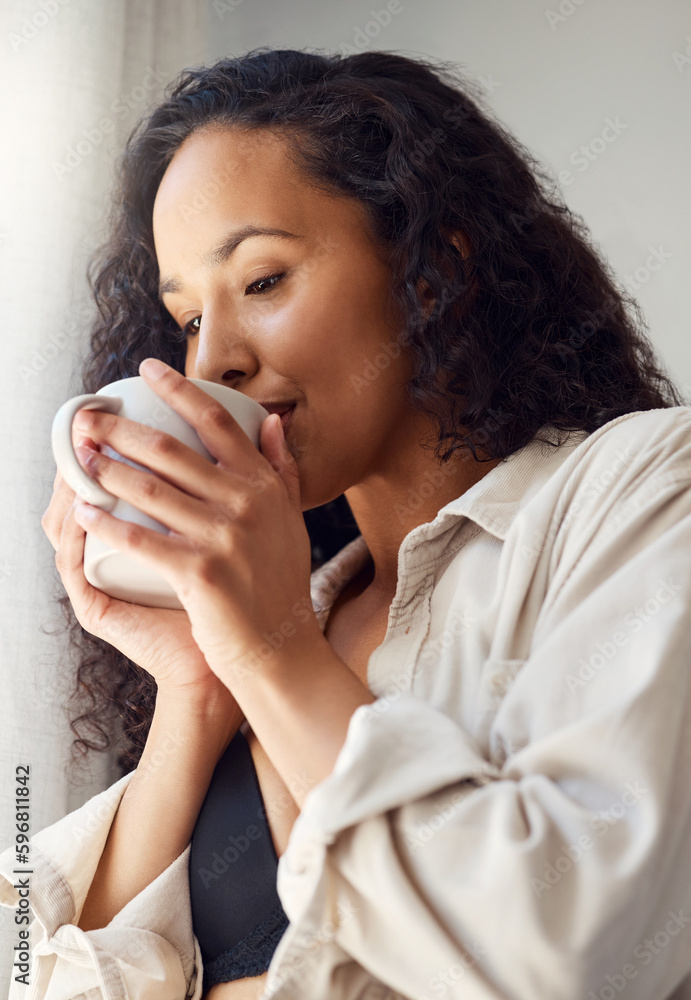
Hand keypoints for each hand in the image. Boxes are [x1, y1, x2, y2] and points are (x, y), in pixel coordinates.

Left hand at [68, 359, 321, 686]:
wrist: (281, 650)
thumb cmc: (280, 586)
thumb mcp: (291, 521)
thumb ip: (282, 469)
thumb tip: (271, 421)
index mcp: (266, 486)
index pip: (219, 423)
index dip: (180, 390)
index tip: (147, 369)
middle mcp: (248, 504)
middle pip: (173, 451)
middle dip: (122, 430)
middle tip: (87, 420)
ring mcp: (225, 539)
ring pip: (151, 490)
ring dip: (106, 471)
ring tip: (79, 461)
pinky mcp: (201, 574)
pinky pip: (142, 541)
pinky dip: (108, 525)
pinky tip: (85, 513)